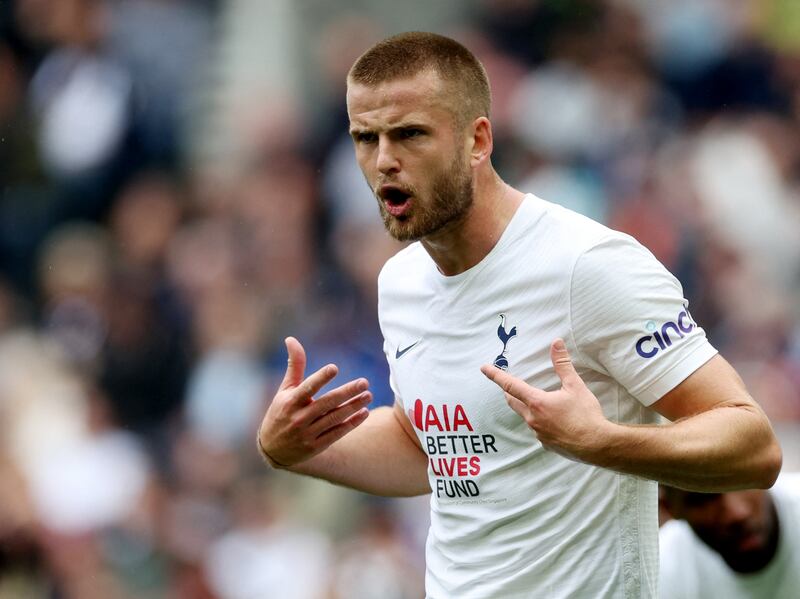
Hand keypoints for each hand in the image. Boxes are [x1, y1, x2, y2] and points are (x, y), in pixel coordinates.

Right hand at [257, 337, 371, 467]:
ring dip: (353, 407)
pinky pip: (337, 433)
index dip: (320, 378)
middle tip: (364, 382)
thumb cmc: (281, 412)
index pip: (307, 388)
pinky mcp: (316, 446)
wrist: (272, 449)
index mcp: (290, 402)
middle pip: (327, 403)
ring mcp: (307, 434)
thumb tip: (291, 339)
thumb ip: (294, 365)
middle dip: (347, 392)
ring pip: (334, 418)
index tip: (334, 368)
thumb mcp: (285, 390)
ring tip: (368, 395)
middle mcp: (299, 418)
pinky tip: (364, 412)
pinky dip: (351, 423)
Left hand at [480, 338, 609, 460]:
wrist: (598, 445)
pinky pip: (537, 429)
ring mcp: (538, 433)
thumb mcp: (575, 386)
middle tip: (508, 385)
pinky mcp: (545, 444)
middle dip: (509, 392)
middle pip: (513, 401)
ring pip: (525, 416)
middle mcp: (532, 418)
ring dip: (526, 407)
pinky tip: (553, 421)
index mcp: (536, 402)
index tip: (484, 368)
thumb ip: (562, 364)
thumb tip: (556, 343)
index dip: (496, 375)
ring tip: (536, 401)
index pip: (510, 385)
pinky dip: (540, 421)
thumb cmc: (586, 415)